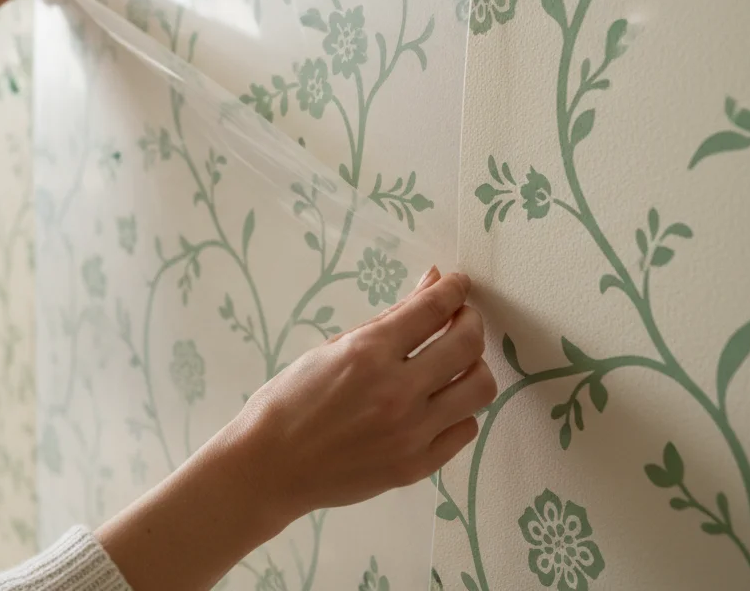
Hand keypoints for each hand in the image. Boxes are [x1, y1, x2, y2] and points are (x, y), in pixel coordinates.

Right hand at [222, 267, 492, 523]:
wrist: (269, 467)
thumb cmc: (290, 403)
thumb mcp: (332, 348)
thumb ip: (390, 318)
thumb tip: (432, 283)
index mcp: (368, 354)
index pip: (434, 308)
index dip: (455, 289)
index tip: (458, 285)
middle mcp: (396, 392)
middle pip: (468, 344)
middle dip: (471, 321)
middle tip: (460, 319)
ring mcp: (410, 433)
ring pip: (480, 388)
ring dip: (473, 366)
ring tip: (454, 363)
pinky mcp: (416, 465)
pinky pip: (465, 429)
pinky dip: (458, 410)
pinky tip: (439, 403)